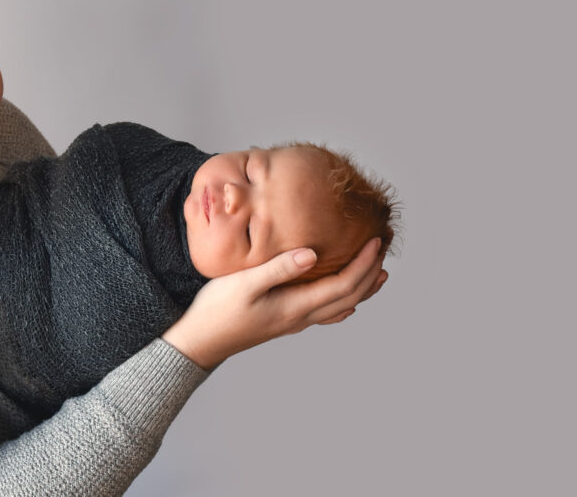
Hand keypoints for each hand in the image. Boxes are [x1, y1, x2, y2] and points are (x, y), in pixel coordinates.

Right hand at [162, 238, 386, 369]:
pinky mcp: (283, 322)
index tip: (376, 242)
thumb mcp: (245, 283)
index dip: (364, 264)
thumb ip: (279, 268)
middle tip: (382, 250)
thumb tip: (312, 253)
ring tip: (378, 275)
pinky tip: (342, 304)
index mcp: (296, 306)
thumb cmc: (218, 310)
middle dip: (370, 274)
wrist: (200, 341)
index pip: (344, 285)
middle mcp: (301, 317)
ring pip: (340, 307)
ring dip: (362, 290)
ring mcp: (293, 323)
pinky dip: (342, 304)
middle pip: (349, 297)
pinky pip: (325, 314)